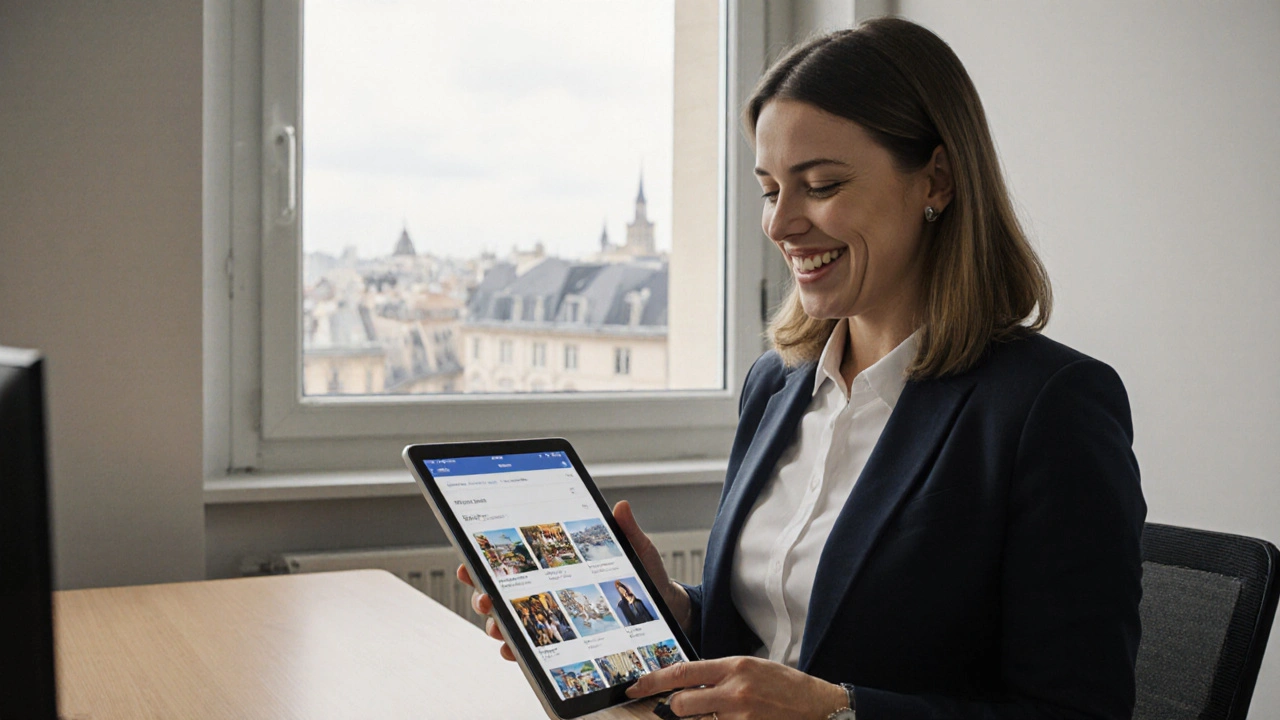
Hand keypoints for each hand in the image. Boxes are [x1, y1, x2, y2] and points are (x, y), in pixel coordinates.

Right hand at [456, 499, 692, 661]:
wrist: (663, 609)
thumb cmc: (644, 577)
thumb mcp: (637, 551)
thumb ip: (625, 531)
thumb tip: (620, 507)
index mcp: (555, 564)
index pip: (514, 560)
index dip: (486, 558)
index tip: (471, 557)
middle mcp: (546, 589)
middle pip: (500, 591)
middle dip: (483, 593)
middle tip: (484, 595)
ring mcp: (550, 616)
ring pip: (507, 621)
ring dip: (495, 624)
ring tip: (497, 625)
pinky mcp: (559, 642)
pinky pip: (528, 649)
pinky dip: (516, 651)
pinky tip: (514, 650)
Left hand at [625, 656, 847, 719]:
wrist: (818, 706)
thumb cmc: (784, 686)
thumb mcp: (751, 668)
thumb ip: (719, 674)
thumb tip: (686, 683)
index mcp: (734, 666)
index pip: (681, 672)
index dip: (652, 682)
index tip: (634, 688)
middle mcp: (734, 690)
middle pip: (681, 705)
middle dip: (675, 711)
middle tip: (679, 711)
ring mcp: (740, 715)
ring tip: (715, 715)